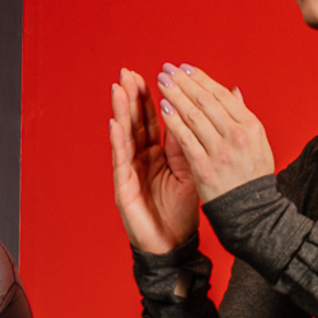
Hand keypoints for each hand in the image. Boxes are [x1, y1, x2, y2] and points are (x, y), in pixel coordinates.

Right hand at [110, 68, 200, 253]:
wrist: (173, 246)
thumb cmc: (179, 212)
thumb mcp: (190, 173)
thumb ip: (191, 145)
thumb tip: (201, 116)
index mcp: (157, 156)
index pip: (153, 121)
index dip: (152, 98)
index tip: (153, 74)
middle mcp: (140, 160)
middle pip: (135, 123)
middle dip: (132, 97)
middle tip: (128, 72)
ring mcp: (129, 173)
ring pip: (124, 137)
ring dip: (120, 112)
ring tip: (119, 89)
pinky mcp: (124, 188)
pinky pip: (121, 162)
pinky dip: (118, 142)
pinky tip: (116, 124)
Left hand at [155, 63, 273, 202]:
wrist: (252, 213)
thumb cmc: (252, 178)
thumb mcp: (258, 144)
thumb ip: (243, 116)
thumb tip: (233, 91)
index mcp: (252, 126)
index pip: (222, 96)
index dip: (201, 79)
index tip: (185, 68)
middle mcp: (238, 135)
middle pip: (206, 101)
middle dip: (184, 82)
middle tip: (167, 69)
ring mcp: (221, 151)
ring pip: (194, 116)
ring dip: (176, 95)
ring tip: (162, 82)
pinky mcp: (205, 167)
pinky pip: (185, 138)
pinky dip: (173, 121)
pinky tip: (163, 107)